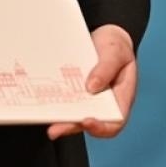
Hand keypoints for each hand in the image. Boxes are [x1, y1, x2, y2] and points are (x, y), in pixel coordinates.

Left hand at [48, 24, 137, 140]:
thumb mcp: (116, 52)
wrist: (103, 37)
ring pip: (75, 115)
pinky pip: (66, 102)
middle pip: (89, 123)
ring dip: (60, 119)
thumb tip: (92, 87)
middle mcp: (104, 104)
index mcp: (121, 98)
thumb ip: (107, 68)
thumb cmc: (116, 46)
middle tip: (55, 129)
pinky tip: (44, 99)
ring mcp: (88, 101)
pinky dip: (56, 102)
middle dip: (71, 126)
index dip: (102, 127)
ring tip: (46, 117)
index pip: (115, 122)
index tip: (86, 121)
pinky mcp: (74, 94)